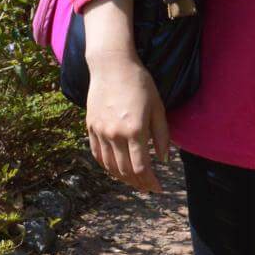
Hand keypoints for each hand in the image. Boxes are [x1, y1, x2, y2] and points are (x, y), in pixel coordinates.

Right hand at [86, 56, 169, 195]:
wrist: (112, 65)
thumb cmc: (140, 83)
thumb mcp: (158, 108)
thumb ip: (162, 136)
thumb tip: (164, 160)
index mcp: (135, 130)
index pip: (142, 168)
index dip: (150, 182)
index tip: (159, 188)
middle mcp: (115, 134)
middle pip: (125, 171)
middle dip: (138, 183)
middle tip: (148, 188)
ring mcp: (100, 131)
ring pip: (110, 166)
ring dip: (122, 178)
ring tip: (134, 182)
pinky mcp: (91, 127)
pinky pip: (97, 154)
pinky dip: (107, 166)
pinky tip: (115, 169)